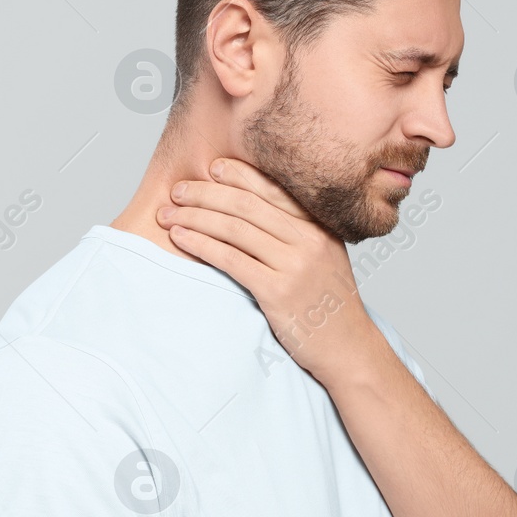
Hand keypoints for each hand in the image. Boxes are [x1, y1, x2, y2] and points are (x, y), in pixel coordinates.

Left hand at [157, 157, 378, 383]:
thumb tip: (254, 208)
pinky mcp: (277, 291)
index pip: (272, 188)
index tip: (211, 168)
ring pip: (234, 228)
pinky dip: (200, 245)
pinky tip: (181, 239)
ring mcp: (295, 264)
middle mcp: (309, 238)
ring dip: (194, 217)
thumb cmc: (327, 303)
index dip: (238, 174)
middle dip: (205, 193)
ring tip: (167, 215)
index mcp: (320, 225)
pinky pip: (230, 259)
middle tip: (177, 191)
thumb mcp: (324, 256)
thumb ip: (297, 232)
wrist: (349, 347)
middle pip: (246, 204)